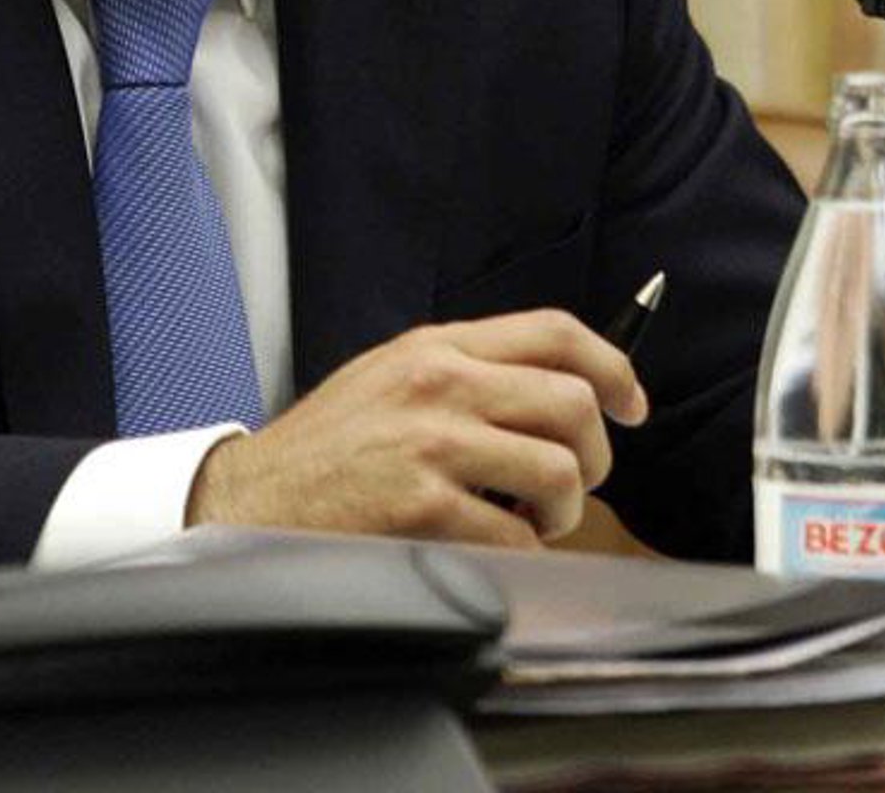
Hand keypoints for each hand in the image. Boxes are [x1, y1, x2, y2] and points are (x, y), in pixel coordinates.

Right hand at [185, 309, 646, 546]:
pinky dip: (523, 553)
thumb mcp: (389, 378)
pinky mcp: (423, 506)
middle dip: (593, 455)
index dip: (613, 364)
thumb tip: (551, 389)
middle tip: (572, 484)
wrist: (252, 499)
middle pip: (572, 402)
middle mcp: (438, 384)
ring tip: (529, 521)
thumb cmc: (327, 449)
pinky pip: (519, 534)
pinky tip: (490, 548)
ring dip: (561, 511)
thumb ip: (462, 373)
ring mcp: (432, 443)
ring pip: (559, 470)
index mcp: (435, 347)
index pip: (553, 331)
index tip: (632, 402)